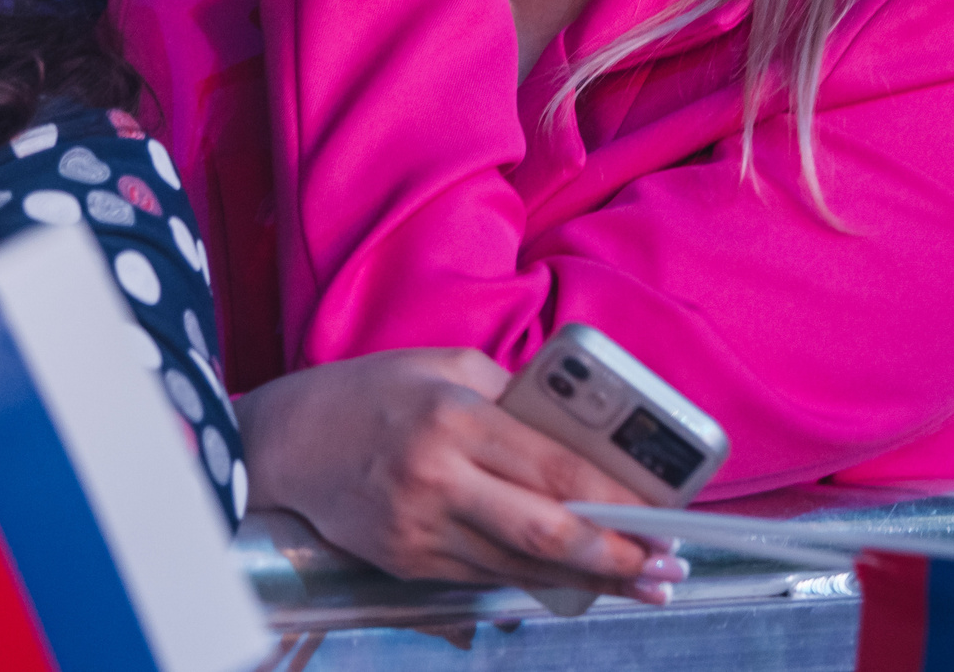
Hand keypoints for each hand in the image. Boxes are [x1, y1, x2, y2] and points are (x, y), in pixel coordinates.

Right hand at [238, 350, 685, 599]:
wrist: (285, 443)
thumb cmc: (374, 392)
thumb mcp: (448, 367)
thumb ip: (516, 400)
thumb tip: (588, 437)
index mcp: (455, 418)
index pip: (556, 467)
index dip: (619, 500)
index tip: (665, 517)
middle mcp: (438, 479)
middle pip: (546, 535)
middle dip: (617, 559)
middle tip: (668, 571)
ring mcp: (420, 530)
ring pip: (522, 569)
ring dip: (588, 582)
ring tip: (642, 586)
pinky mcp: (407, 564)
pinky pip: (487, 579)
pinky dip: (536, 583)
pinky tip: (574, 582)